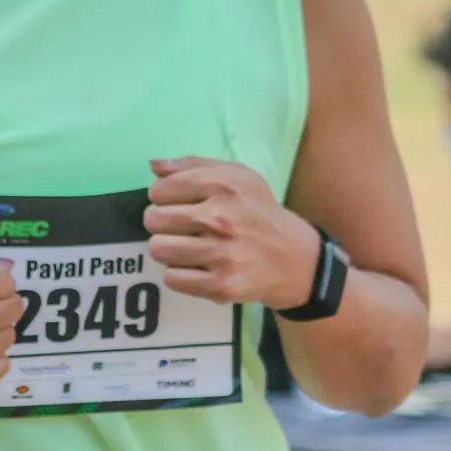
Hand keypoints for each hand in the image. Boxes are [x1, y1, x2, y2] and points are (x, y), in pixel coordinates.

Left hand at [144, 157, 319, 311]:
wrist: (297, 260)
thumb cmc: (259, 212)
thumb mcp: (237, 176)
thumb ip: (192, 165)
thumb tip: (153, 166)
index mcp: (223, 184)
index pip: (160, 189)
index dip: (162, 197)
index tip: (177, 204)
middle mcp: (221, 217)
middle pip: (153, 220)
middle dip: (161, 223)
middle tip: (180, 228)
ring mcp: (221, 253)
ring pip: (159, 249)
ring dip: (168, 249)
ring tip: (186, 248)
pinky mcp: (221, 285)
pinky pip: (172, 278)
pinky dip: (179, 274)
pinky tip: (196, 268)